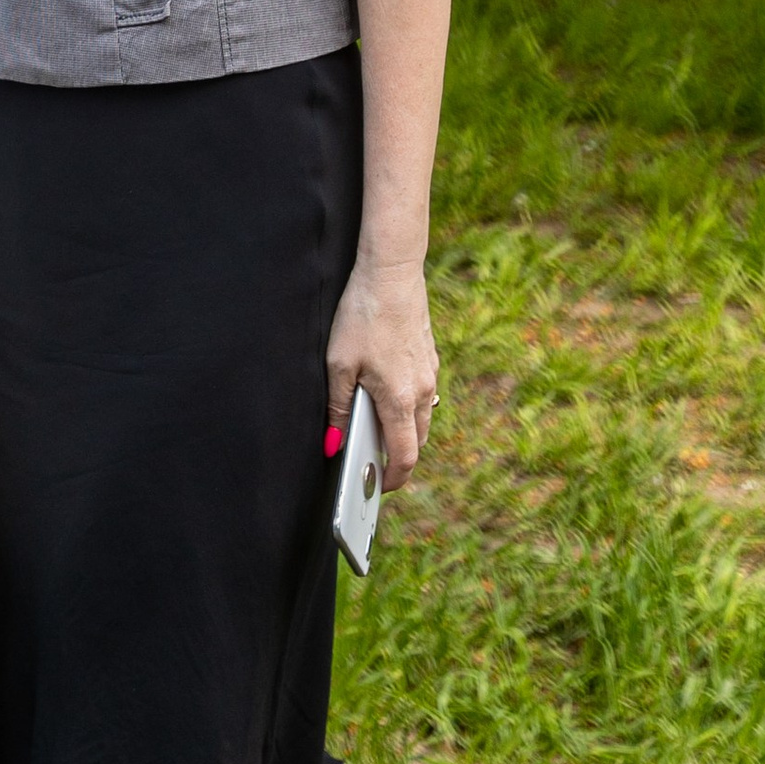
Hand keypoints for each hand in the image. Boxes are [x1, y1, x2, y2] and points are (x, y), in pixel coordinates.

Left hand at [325, 257, 436, 490]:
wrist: (392, 274)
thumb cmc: (362, 316)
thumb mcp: (339, 365)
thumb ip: (338, 409)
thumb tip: (334, 444)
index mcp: (400, 399)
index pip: (405, 456)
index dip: (393, 479)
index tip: (378, 488)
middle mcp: (423, 392)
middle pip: (417, 441)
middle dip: (397, 457)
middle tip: (370, 462)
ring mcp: (430, 374)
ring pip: (422, 418)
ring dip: (403, 431)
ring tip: (373, 428)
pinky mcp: (430, 359)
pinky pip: (423, 395)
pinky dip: (407, 407)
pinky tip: (383, 393)